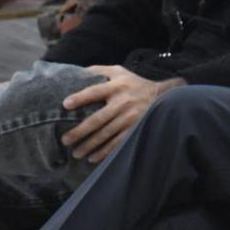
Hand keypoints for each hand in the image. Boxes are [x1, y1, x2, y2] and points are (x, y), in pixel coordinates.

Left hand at [62, 66, 181, 162]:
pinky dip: (104, 152)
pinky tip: (93, 158)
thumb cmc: (134, 84)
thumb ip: (99, 71)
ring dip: (89, 145)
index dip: (80, 98)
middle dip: (80, 131)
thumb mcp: (119, 72)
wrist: (163, 96)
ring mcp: (130, 117)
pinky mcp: (135, 129)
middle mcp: (123, 102)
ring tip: (76, 153)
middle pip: (97, 119)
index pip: (95, 91)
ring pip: (105, 134)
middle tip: (65, 140)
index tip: (65, 105)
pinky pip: (117, 143)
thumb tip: (75, 73)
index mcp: (117, 86)